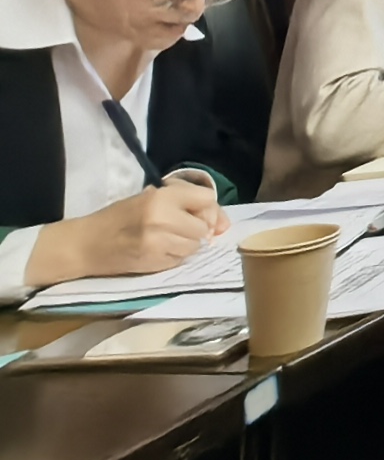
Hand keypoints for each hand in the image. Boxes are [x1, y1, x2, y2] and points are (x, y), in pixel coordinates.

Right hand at [34, 173, 223, 284]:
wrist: (84, 244)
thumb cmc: (116, 217)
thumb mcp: (148, 198)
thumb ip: (185, 203)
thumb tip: (223, 224)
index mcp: (160, 197)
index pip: (207, 199)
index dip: (207, 208)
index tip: (198, 213)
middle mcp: (162, 218)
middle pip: (204, 226)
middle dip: (197, 229)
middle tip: (178, 228)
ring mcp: (158, 242)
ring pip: (196, 246)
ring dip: (187, 244)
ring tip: (167, 239)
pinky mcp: (154, 262)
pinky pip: (181, 260)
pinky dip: (176, 257)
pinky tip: (159, 251)